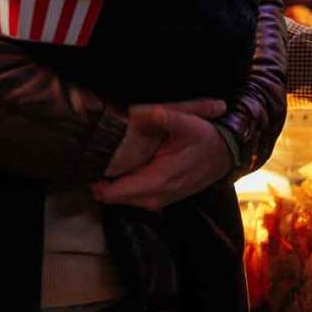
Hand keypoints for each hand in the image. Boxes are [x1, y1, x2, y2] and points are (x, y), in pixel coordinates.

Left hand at [95, 98, 231, 210]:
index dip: (97, 184)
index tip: (84, 167)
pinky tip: (115, 173)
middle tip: (85, 163)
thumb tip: (144, 111)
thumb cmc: (205, 138)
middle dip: (99, 184)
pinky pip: (135, 198)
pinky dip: (122, 189)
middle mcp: (157, 195)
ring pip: (124, 200)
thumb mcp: (189, 123)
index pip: (117, 192)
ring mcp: (161, 199)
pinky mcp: (163, 197)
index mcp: (159, 180)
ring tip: (95, 167)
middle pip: (115, 198)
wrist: (227, 154)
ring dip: (109, 188)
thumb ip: (165, 117)